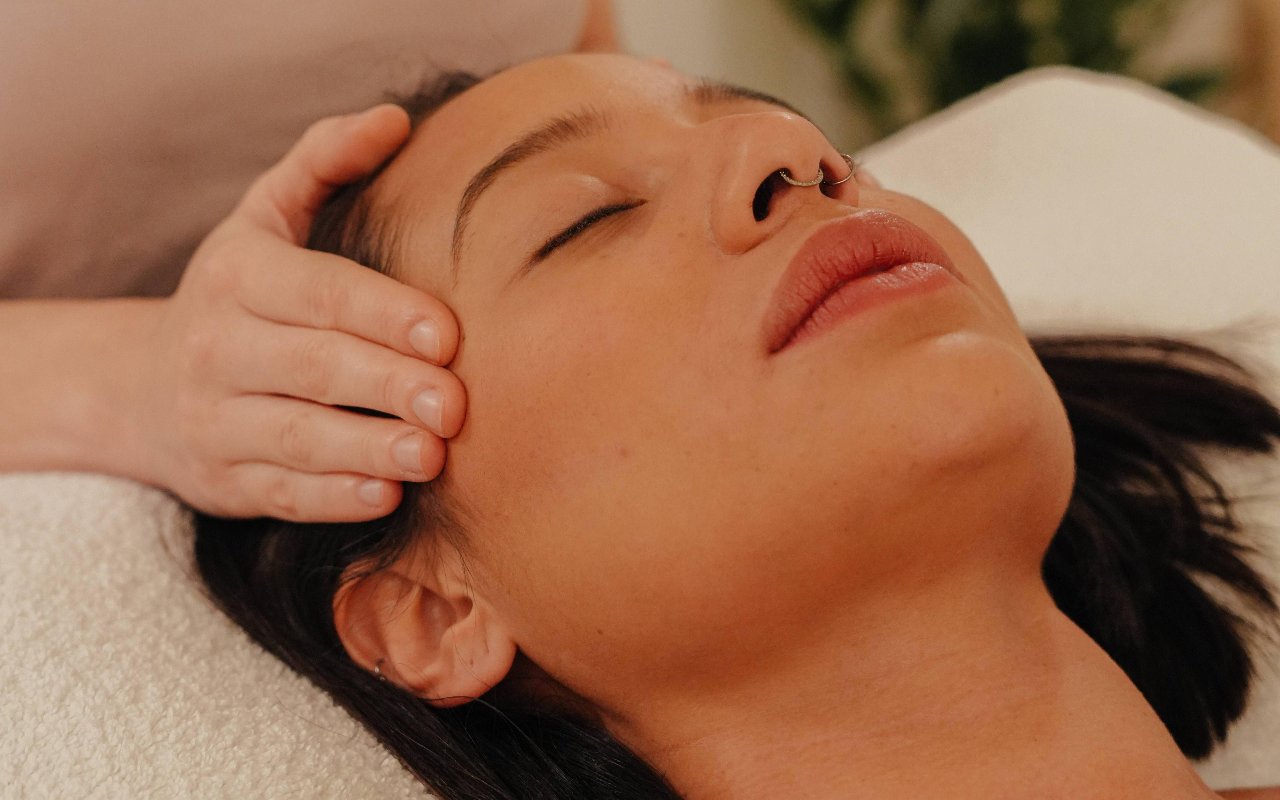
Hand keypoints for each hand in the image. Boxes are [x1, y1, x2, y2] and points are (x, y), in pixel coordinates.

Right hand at [136, 106, 464, 521]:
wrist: (138, 387)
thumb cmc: (240, 292)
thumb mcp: (265, 216)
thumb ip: (325, 163)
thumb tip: (395, 119)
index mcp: (239, 275)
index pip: (319, 292)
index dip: (382, 312)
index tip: (447, 334)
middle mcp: (218, 347)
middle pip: (312, 366)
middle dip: (387, 384)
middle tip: (456, 405)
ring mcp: (216, 420)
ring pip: (297, 436)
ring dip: (367, 448)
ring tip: (431, 457)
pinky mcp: (225, 480)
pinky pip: (282, 492)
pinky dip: (334, 498)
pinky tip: (386, 497)